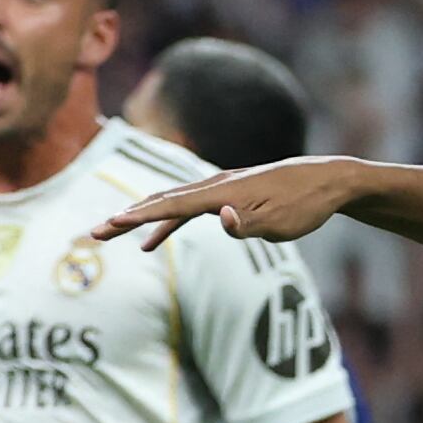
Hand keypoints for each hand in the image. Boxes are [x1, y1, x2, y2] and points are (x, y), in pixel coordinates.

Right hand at [98, 156, 360, 251]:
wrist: (326, 180)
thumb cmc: (304, 205)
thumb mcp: (281, 223)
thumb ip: (249, 225)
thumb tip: (221, 218)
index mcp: (222, 192)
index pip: (172, 206)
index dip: (139, 217)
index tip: (111, 224)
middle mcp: (215, 185)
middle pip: (161, 201)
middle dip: (127, 217)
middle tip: (95, 232)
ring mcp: (219, 188)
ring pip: (170, 203)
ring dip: (140, 218)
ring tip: (112, 232)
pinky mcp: (227, 195)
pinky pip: (187, 209)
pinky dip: (166, 223)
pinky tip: (153, 242)